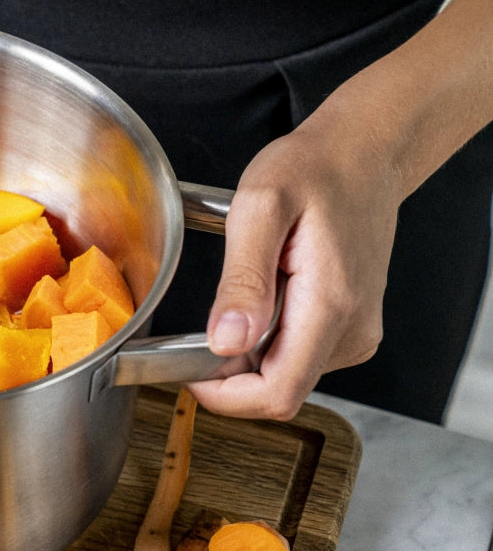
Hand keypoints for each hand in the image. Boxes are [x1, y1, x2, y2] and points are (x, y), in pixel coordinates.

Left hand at [186, 107, 402, 419]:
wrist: (365, 154)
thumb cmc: (314, 169)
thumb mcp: (261, 208)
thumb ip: (243, 279)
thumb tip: (226, 342)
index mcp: (330, 306)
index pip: (276, 393)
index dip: (224, 396)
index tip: (185, 370)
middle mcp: (351, 331)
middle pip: (277, 391)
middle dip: (228, 374)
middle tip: (201, 325)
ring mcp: (355, 334)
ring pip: (283, 376)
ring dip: (247, 353)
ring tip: (245, 294)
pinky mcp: (349, 330)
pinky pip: (296, 357)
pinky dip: (266, 340)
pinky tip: (264, 296)